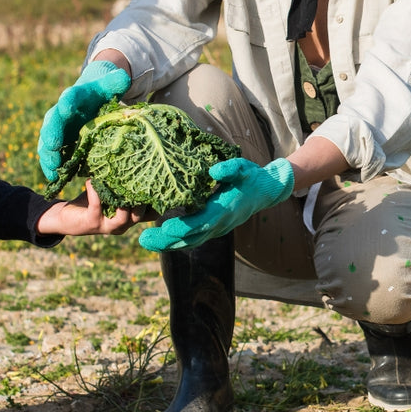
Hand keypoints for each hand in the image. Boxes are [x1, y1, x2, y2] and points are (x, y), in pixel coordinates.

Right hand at [37, 60, 131, 182]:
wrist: (88, 99)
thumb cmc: (99, 92)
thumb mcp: (108, 86)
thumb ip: (115, 82)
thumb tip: (123, 77)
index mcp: (74, 97)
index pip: (69, 97)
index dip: (67, 103)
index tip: (67, 109)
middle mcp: (61, 113)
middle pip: (52, 122)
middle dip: (51, 134)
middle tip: (53, 147)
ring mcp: (57, 129)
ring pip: (47, 142)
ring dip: (48, 156)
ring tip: (52, 171)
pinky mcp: (58, 143)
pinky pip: (51, 154)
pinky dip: (51, 167)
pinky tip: (54, 180)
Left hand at [38, 182, 152, 236]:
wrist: (64, 217)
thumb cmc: (89, 201)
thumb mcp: (109, 191)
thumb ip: (121, 182)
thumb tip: (133, 155)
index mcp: (129, 217)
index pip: (151, 214)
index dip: (159, 201)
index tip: (162, 182)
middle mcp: (122, 224)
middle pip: (141, 215)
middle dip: (144, 200)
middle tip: (144, 181)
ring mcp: (107, 226)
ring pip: (124, 217)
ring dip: (124, 201)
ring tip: (122, 184)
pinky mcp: (92, 223)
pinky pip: (97, 205)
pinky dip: (95, 191)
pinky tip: (91, 180)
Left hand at [138, 158, 295, 251]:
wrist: (266, 192)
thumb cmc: (251, 177)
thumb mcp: (243, 167)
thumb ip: (230, 168)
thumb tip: (213, 171)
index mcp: (224, 209)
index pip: (201, 222)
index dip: (183, 226)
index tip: (165, 227)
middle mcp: (220, 224)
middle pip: (191, 237)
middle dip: (167, 241)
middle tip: (143, 240)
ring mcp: (217, 229)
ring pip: (190, 242)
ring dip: (168, 244)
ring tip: (145, 241)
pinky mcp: (214, 229)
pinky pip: (194, 239)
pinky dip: (177, 241)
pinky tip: (161, 239)